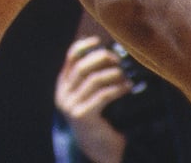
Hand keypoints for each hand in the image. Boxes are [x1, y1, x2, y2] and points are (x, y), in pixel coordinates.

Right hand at [55, 37, 127, 162]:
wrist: (98, 151)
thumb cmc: (100, 121)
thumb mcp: (91, 97)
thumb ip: (92, 79)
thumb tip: (110, 54)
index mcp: (63, 85)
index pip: (70, 57)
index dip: (84, 46)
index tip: (99, 40)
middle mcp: (63, 94)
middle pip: (82, 66)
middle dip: (101, 59)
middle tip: (117, 60)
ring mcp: (71, 105)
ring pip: (93, 80)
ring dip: (112, 75)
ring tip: (125, 76)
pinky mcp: (83, 115)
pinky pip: (102, 95)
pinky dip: (117, 88)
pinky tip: (127, 88)